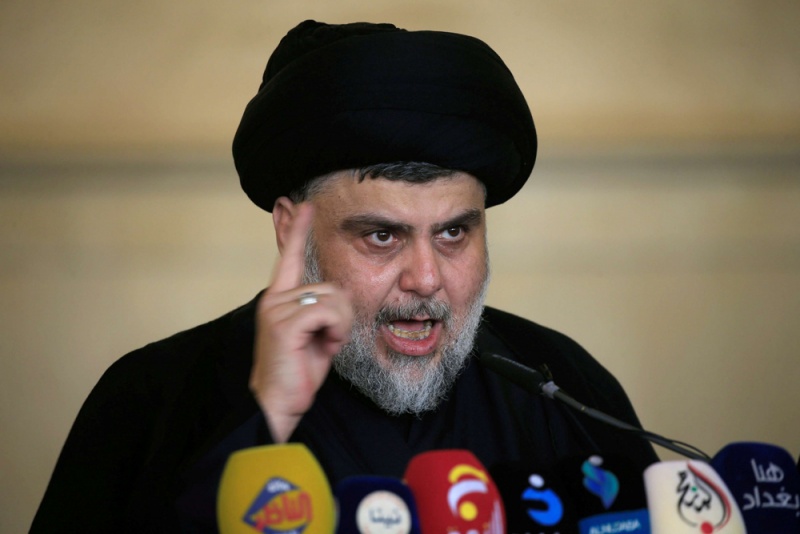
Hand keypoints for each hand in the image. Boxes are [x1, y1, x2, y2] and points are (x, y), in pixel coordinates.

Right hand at [249, 202, 352, 442]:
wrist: (279, 402)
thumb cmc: (298, 372)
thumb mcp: (318, 335)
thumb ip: (325, 311)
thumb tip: (342, 295)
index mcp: (280, 299)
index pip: (290, 258)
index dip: (298, 231)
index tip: (303, 205)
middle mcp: (275, 298)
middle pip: (332, 287)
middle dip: (342, 315)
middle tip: (328, 340)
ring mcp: (276, 309)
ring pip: (334, 298)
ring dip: (340, 325)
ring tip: (324, 344)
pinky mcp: (283, 323)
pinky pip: (328, 311)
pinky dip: (336, 329)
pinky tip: (325, 345)